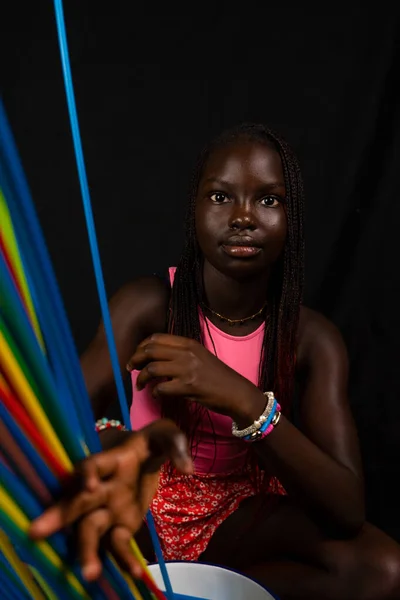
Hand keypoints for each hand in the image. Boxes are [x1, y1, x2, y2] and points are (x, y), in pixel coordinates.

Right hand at [29, 420, 191, 580]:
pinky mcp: (120, 526)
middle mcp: (101, 488)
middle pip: (77, 502)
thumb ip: (175, 444)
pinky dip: (124, 560)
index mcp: (109, 461)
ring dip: (88, 551)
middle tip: (37, 532)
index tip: (88, 485)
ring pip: (90, 531)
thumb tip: (187, 467)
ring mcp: (107, 509)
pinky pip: (117, 545)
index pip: (92, 465)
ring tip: (89, 574)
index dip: (87, 474)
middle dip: (59, 516)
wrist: (145, 457)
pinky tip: (135, 575)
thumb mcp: (164, 434)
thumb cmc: (149, 442)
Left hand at [127, 333, 264, 422]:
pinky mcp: (188, 386)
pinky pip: (161, 388)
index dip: (141, 346)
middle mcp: (187, 353)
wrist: (236, 392)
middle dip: (135, 360)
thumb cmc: (217, 377)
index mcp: (188, 343)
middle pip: (150, 350)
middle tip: (131, 369)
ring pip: (152, 368)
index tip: (136, 356)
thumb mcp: (199, 357)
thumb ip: (180, 354)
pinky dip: (154, 392)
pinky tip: (156, 395)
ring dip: (141, 379)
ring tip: (140, 386)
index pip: (156, 338)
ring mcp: (187, 369)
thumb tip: (156, 359)